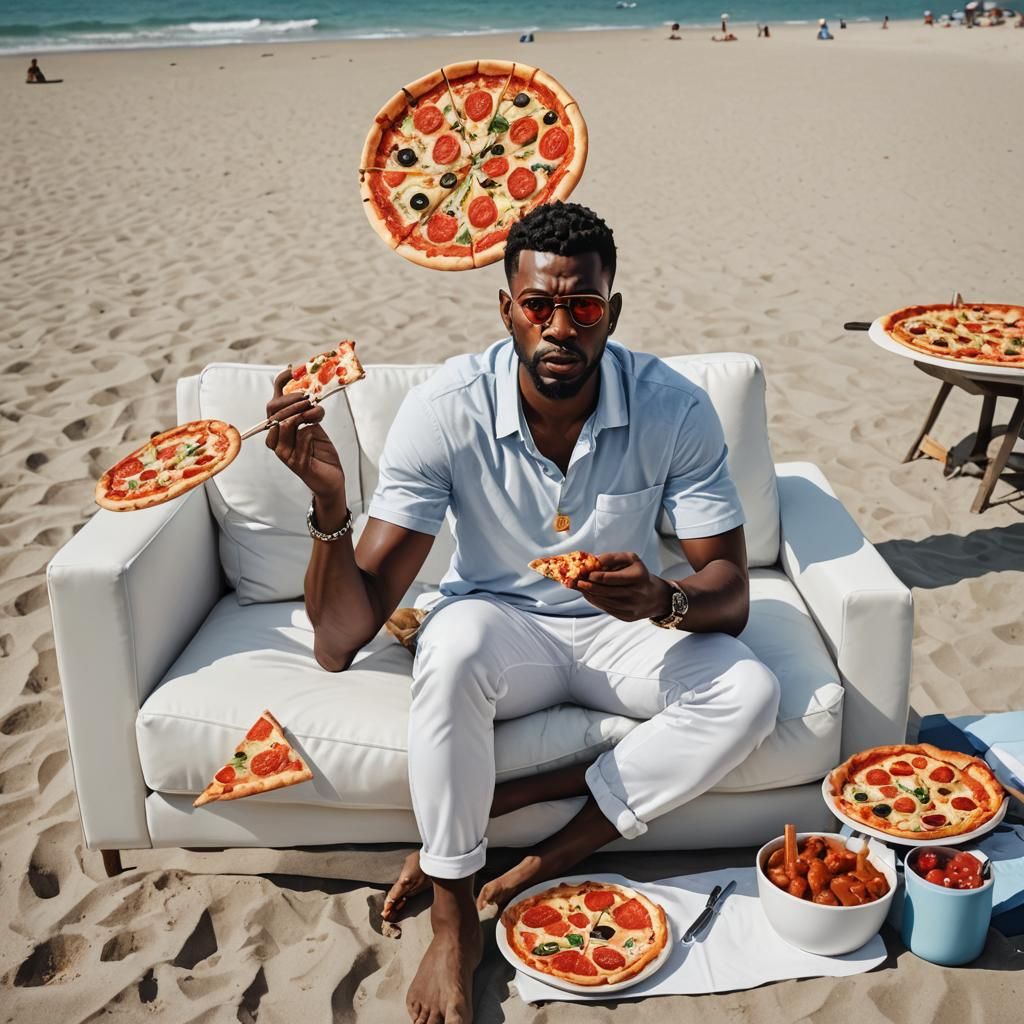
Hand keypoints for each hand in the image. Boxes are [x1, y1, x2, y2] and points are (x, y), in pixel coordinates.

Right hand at [265, 366, 345, 510]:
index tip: (293, 369)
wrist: (331, 478)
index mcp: (278, 429)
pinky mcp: (296, 463)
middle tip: (311, 399)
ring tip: (317, 414)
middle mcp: (276, 440)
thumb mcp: (313, 426)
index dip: (281, 383)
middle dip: (293, 400)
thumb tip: (310, 393)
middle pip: (274, 410)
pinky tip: (316, 435)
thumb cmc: (320, 452)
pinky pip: (302, 437)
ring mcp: (284, 453)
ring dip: (304, 414)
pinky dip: (311, 432)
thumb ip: (308, 411)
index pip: (273, 402)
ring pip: (286, 422)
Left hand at [576, 552, 673, 620]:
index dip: (594, 576)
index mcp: (638, 577)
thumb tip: (591, 562)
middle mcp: (636, 594)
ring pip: (603, 601)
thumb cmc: (638, 574)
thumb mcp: (630, 560)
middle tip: (575, 581)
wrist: (655, 596)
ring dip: (589, 594)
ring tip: (579, 587)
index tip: (583, 573)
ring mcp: (632, 608)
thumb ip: (611, 558)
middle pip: (605, 591)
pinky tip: (589, 594)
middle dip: (587, 586)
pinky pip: (606, 609)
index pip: (610, 578)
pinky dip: (595, 601)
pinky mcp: (627, 617)